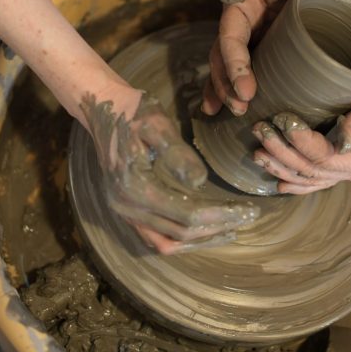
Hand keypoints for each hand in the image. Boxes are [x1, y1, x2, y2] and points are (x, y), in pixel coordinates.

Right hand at [81, 92, 259, 253]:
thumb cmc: (133, 111)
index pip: (186, 213)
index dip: (220, 216)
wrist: (102, 108)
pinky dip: (182, 240)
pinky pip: (156, 238)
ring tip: (231, 231)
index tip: (247, 210)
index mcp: (134, 187)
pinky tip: (205, 232)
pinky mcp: (128, 211)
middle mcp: (126, 207)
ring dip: (201, 241)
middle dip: (217, 228)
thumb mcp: (157, 124)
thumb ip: (176, 154)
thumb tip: (200, 181)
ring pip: (167, 243)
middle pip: (179, 233)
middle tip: (248, 218)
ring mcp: (124, 213)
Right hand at [203, 0, 350, 116]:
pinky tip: (244, 107)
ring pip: (234, 67)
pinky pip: (257, 67)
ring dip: (228, 91)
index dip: (232, 66)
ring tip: (235, 114)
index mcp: (239, 2)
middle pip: (224, 57)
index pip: (229, 39)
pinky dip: (245, 87)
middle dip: (226, 85)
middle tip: (240, 109)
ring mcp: (259, 34)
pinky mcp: (276, 44)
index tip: (245, 90)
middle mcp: (244, 20)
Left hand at [251, 72, 350, 193]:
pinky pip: (318, 179)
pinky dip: (296, 180)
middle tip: (259, 131)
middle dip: (283, 153)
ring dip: (283, 166)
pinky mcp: (349, 165)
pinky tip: (277, 178)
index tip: (283, 122)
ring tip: (258, 152)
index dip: (302, 143)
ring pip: (312, 179)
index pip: (329, 157)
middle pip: (314, 171)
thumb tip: (340, 135)